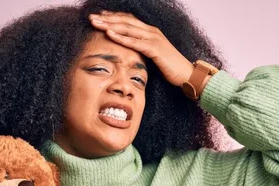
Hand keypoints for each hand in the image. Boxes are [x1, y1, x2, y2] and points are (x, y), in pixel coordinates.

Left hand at [88, 10, 202, 88]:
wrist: (187, 75)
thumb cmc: (171, 68)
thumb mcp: (153, 56)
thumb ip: (142, 50)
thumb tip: (129, 53)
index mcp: (150, 31)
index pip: (128, 19)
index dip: (113, 17)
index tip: (99, 17)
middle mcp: (151, 31)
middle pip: (125, 20)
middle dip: (107, 18)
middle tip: (91, 17)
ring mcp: (154, 38)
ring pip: (128, 28)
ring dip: (110, 24)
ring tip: (95, 23)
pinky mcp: (155, 49)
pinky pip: (135, 42)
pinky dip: (121, 37)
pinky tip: (109, 34)